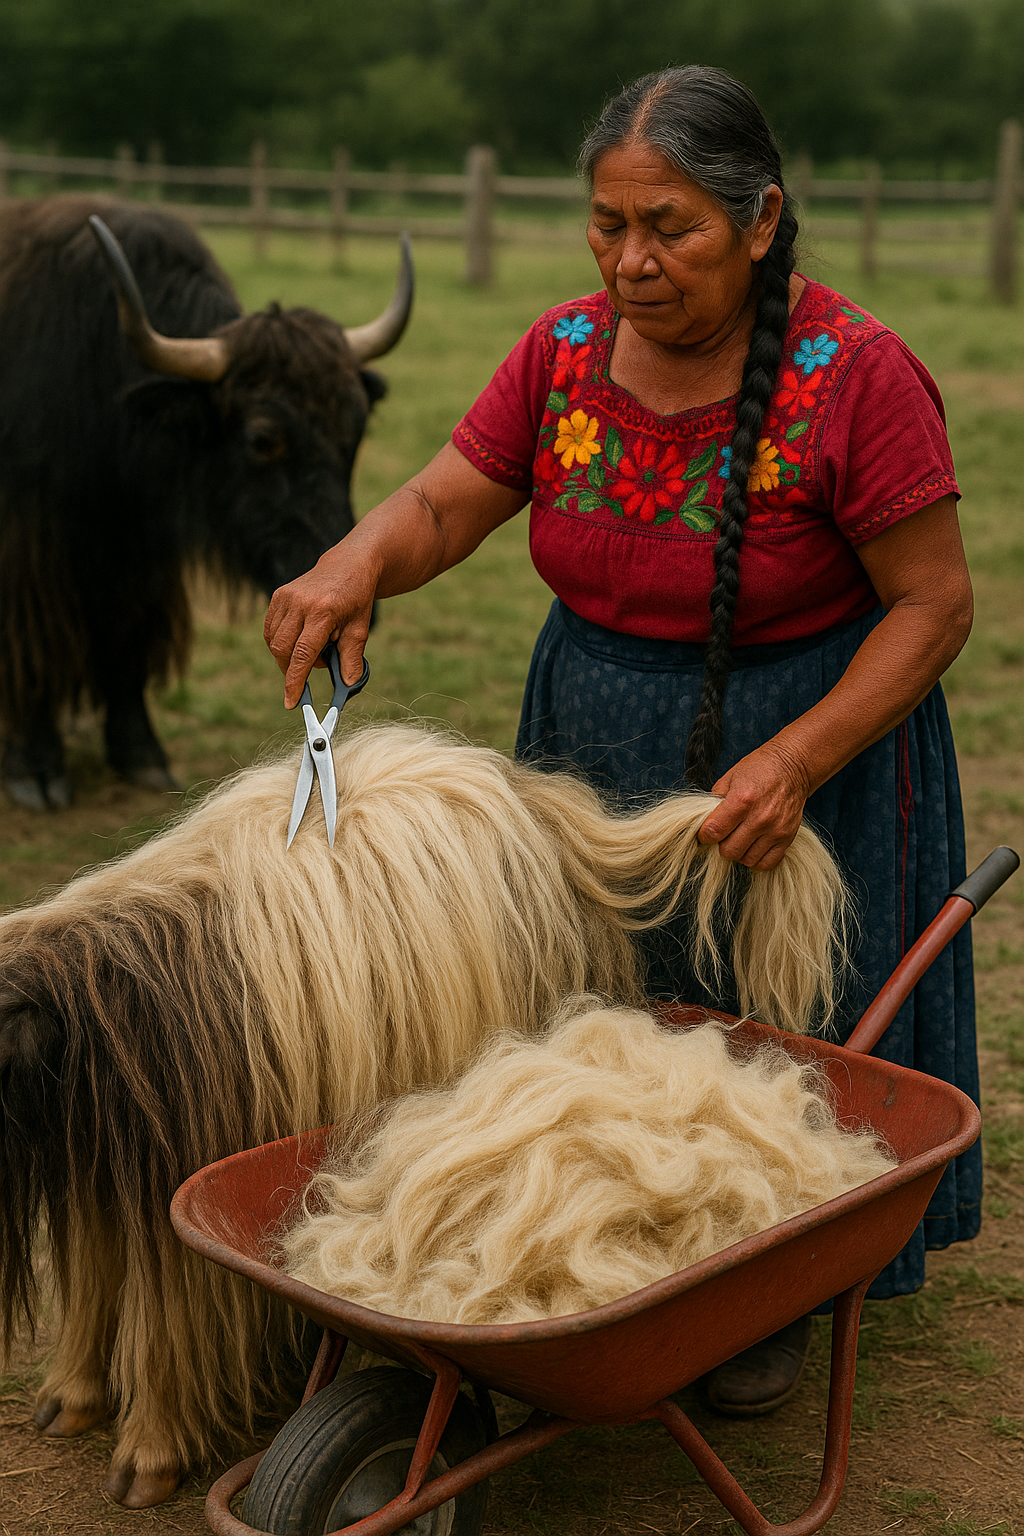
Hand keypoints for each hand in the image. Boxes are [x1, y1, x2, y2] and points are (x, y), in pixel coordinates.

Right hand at [264, 543, 378, 706]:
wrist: (349, 565)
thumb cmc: (356, 598)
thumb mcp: (360, 628)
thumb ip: (352, 657)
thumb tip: (347, 683)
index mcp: (323, 612)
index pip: (303, 654)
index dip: (295, 681)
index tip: (290, 702)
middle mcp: (300, 603)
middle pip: (283, 650)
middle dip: (291, 670)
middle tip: (309, 672)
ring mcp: (286, 597)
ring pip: (274, 641)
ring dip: (287, 656)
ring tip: (312, 649)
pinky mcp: (279, 595)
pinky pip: (271, 629)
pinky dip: (281, 642)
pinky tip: (300, 639)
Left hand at [697, 741, 810, 869]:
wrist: (793, 766)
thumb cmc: (760, 769)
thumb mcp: (730, 777)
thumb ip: (715, 801)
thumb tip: (705, 822)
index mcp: (742, 800)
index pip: (713, 832)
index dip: (705, 835)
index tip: (707, 832)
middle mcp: (759, 818)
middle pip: (729, 850)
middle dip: (722, 844)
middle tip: (725, 834)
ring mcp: (775, 830)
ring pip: (747, 859)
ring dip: (739, 852)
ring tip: (741, 838)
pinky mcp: (787, 838)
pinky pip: (767, 863)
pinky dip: (757, 859)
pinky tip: (753, 846)